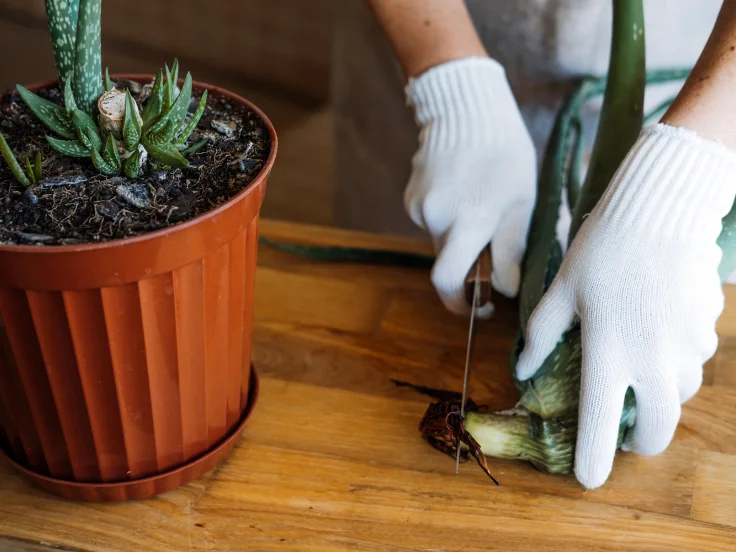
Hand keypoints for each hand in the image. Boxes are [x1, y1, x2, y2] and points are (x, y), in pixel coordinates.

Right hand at [404, 57, 535, 315]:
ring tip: (479, 203)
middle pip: (448, 262)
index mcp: (469, 219)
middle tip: (491, 247)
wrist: (464, 108)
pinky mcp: (411, 199)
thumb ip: (512, 247)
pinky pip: (432, 224)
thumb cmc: (503, 151)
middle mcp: (437, 218)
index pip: (448, 280)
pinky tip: (461, 193)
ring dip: (460, 237)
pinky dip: (448, 220)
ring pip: (441, 242)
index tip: (481, 307)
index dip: (460, 303)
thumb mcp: (521, 198)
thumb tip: (507, 288)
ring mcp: (419, 208)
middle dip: (468, 264)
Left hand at [516, 124, 735, 488]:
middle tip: (625, 433)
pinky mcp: (707, 330)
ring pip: (679, 396)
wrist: (659, 211)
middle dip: (640, 441)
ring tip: (637, 374)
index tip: (587, 480)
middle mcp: (652, 358)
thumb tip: (523, 368)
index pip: (599, 420)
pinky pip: (694, 362)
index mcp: (608, 350)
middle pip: (657, 427)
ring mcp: (686, 346)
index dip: (593, 456)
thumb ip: (542, 334)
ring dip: (658, 397)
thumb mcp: (561, 290)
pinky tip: (658, 335)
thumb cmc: (600, 249)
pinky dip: (676, 364)